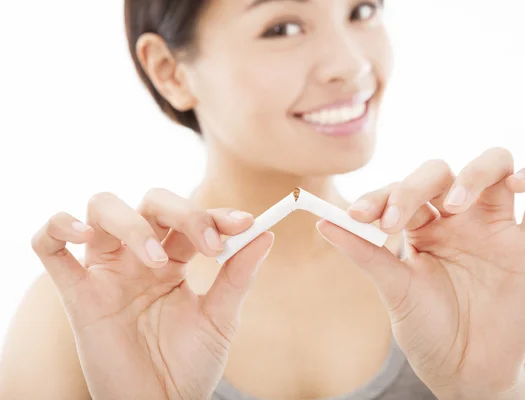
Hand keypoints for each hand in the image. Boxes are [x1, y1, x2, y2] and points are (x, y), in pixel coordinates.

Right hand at [31, 189, 273, 399]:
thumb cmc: (189, 365)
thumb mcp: (220, 318)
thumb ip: (238, 275)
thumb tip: (265, 233)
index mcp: (174, 260)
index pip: (190, 218)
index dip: (215, 214)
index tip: (244, 223)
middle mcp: (139, 257)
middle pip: (150, 203)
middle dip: (182, 212)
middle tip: (209, 245)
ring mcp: (107, 272)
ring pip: (102, 209)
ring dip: (131, 224)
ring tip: (155, 261)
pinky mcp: (77, 294)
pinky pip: (48, 247)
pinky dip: (56, 227)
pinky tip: (81, 234)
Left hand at [316, 147, 524, 398]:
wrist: (465, 370)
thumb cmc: (427, 330)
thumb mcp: (395, 290)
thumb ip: (365, 253)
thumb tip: (322, 223)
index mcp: (422, 227)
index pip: (402, 191)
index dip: (380, 196)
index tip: (357, 215)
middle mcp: (458, 220)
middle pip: (442, 172)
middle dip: (415, 186)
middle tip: (397, 219)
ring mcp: (494, 227)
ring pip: (495, 167)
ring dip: (474, 173)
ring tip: (454, 204)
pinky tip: (518, 183)